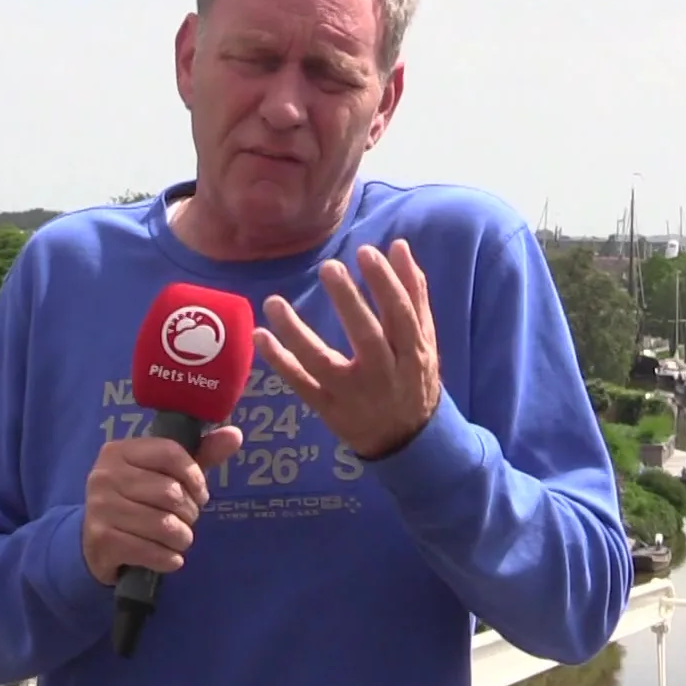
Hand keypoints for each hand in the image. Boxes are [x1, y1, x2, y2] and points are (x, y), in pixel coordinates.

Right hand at [81, 427, 243, 584]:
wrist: (96, 543)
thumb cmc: (139, 501)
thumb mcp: (166, 473)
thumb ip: (201, 454)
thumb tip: (235, 434)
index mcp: (119, 451)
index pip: (170, 453)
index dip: (195, 476)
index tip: (200, 493)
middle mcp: (104, 476)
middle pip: (170, 492)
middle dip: (189, 512)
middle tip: (186, 520)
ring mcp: (100, 509)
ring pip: (164, 525)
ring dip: (182, 538)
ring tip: (178, 538)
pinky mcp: (101, 541)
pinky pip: (151, 551)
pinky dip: (169, 558)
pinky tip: (168, 557)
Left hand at [255, 240, 440, 460]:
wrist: (408, 439)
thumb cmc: (414, 377)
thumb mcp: (424, 339)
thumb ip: (413, 294)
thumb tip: (399, 246)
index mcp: (412, 353)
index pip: (400, 315)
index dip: (385, 283)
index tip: (366, 252)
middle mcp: (383, 375)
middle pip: (366, 337)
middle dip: (348, 302)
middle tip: (329, 268)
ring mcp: (353, 394)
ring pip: (323, 362)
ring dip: (296, 332)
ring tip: (274, 302)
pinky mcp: (329, 409)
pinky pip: (302, 384)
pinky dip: (280, 362)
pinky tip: (261, 336)